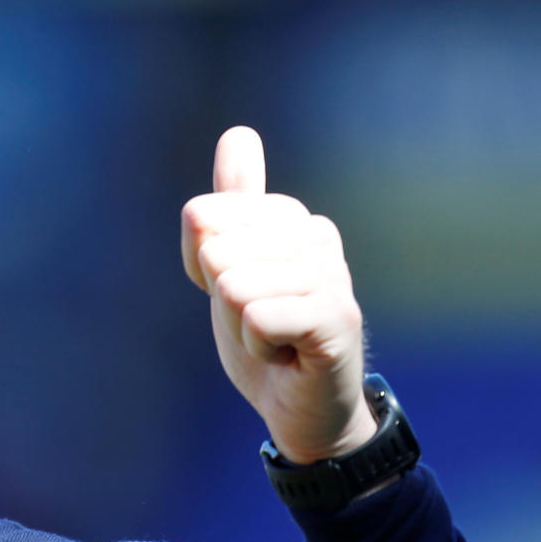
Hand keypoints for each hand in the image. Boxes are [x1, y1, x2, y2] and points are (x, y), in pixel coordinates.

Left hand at [180, 126, 376, 464]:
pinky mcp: (336, 317)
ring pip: (233, 287)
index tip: (240, 296)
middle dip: (224, 305)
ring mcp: (332, 274)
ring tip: (275, 341)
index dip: (205, 271)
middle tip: (260, 325)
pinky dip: (258, 348)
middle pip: (217, 253)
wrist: (299, 408)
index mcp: (291, 217)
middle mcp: (317, 235)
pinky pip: (257, 318)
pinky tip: (287, 356)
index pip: (204, 220)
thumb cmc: (267, 339)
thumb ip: (231, 206)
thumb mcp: (231, 267)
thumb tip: (239, 133)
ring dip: (241, 330)